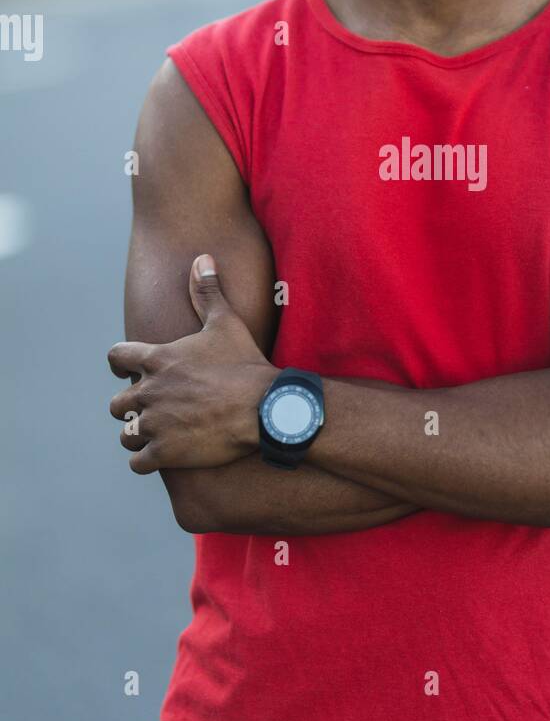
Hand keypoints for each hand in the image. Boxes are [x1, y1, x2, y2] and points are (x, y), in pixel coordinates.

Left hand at [108, 254, 278, 473]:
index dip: (118, 364)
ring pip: (126, 433)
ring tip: (157, 434)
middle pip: (116, 402)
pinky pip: (137, 461)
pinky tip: (163, 455)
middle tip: (154, 408)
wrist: (264, 408)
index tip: (129, 370)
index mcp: (157, 360)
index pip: (114, 357)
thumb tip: (202, 259)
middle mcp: (148, 392)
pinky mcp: (165, 452)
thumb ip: (207, 292)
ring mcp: (154, 424)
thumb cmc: (245, 364)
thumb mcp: (225, 323)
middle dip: (131, 406)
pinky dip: (146, 460)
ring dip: (137, 434)